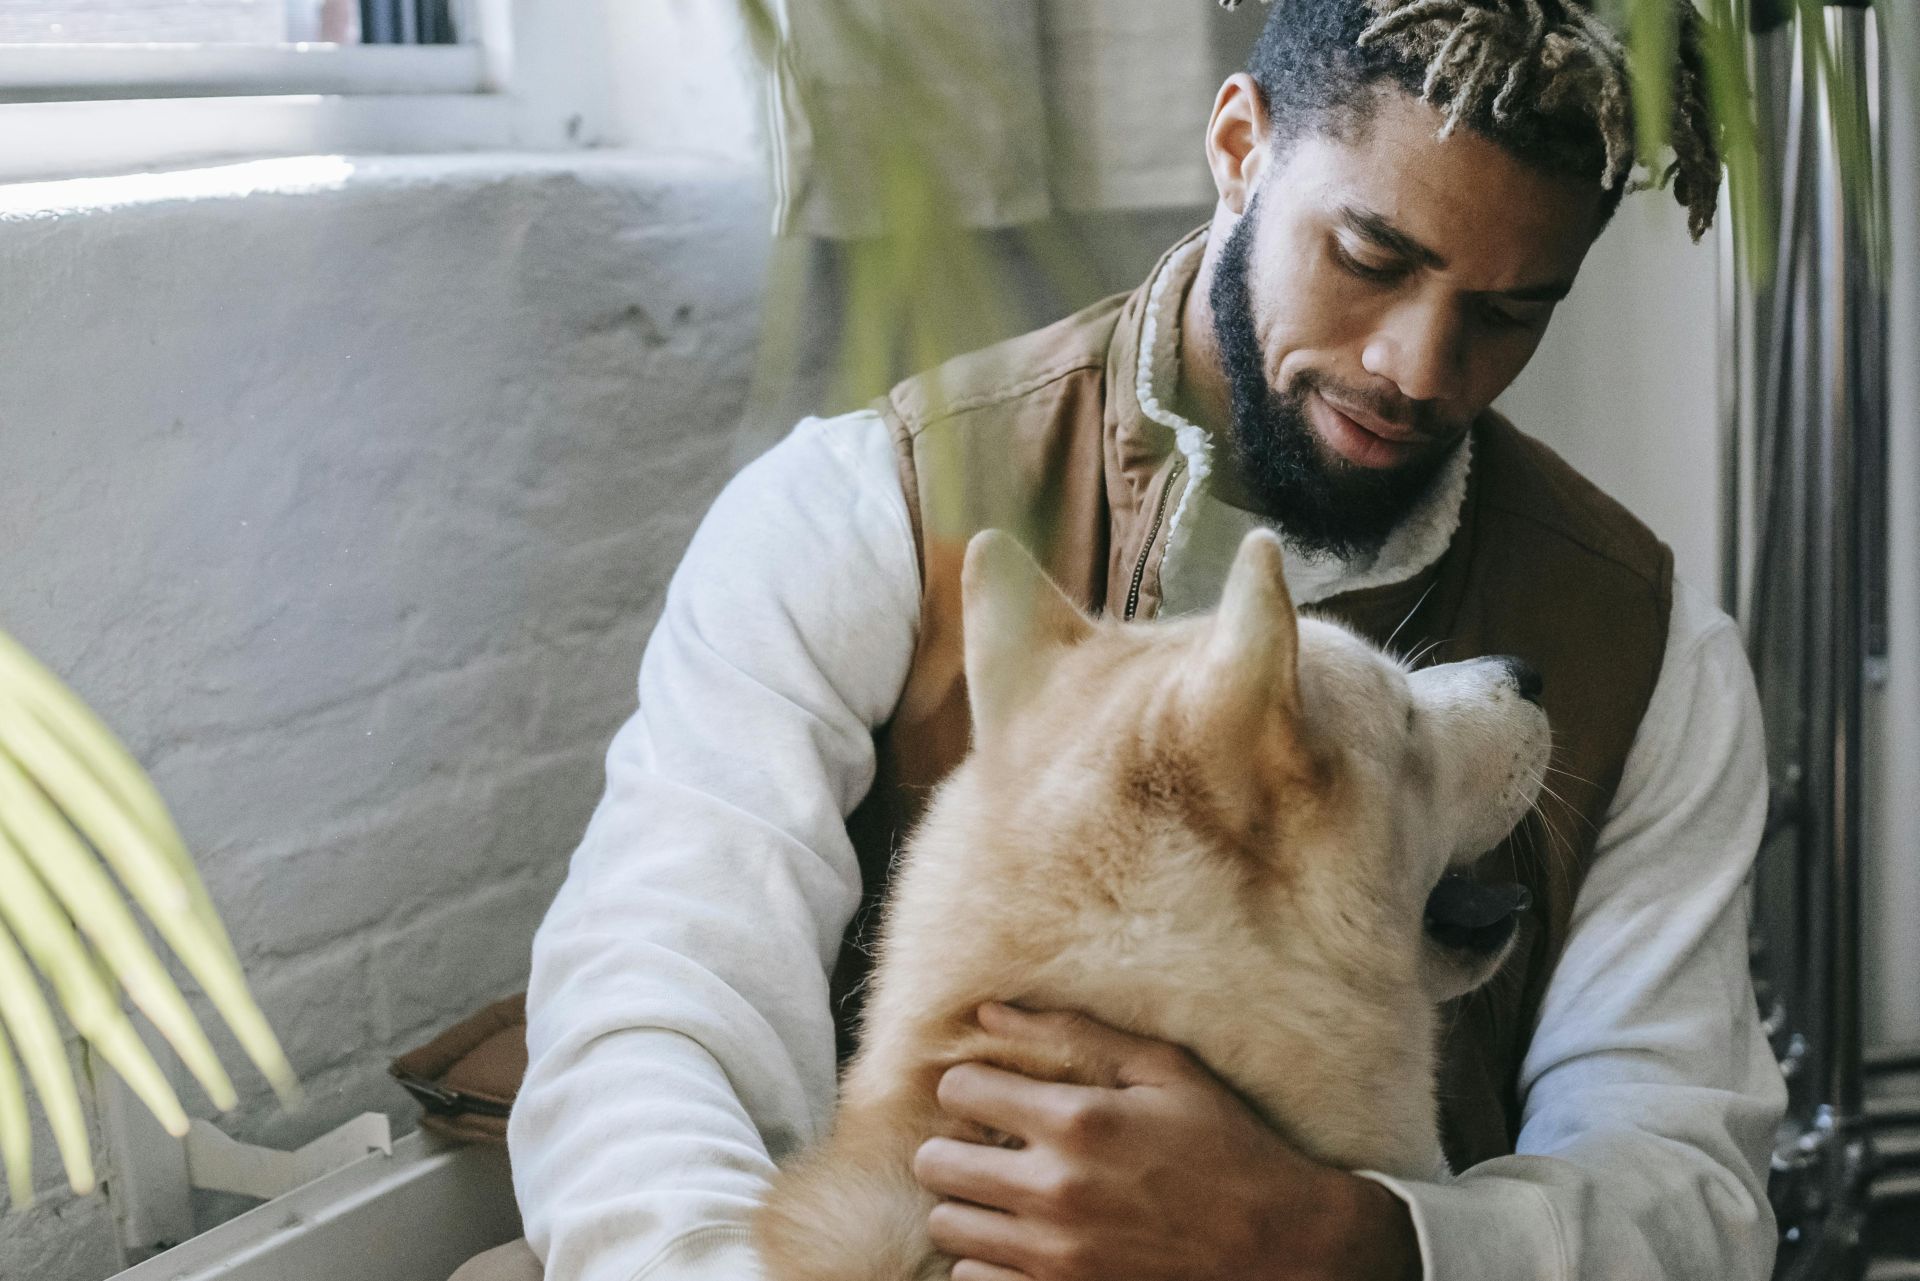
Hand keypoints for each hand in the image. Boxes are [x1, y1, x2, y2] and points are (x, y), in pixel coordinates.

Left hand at [912, 1002, 1420, 1280]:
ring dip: (968, 1204)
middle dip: (956, 1145)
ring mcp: (1054, 1255)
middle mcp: (1054, 1190)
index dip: (971, 1084)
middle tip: (990, 1145)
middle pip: (936, 1162)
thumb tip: (990, 1011)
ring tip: (1004, 1193)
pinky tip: (1022, 1240)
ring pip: (947, 1225)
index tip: (993, 1093)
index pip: (958, 1089)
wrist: (1282, 1245)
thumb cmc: (1227, 1148)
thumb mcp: (1164, 1071)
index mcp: (1077, 1121)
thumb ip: (1074, 1034)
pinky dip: (987, 1260)